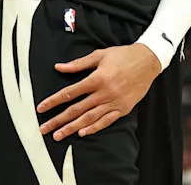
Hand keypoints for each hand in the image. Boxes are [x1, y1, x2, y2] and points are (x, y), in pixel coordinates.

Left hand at [36, 43, 161, 140]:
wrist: (148, 61)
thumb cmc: (123, 56)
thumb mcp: (99, 55)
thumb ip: (78, 64)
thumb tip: (59, 67)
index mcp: (97, 78)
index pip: (70, 93)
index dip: (54, 101)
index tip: (42, 108)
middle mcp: (104, 93)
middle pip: (77, 109)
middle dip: (59, 120)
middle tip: (44, 128)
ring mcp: (114, 102)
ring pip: (89, 118)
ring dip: (72, 128)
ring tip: (59, 135)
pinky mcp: (123, 108)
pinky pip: (106, 121)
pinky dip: (94, 128)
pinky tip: (82, 133)